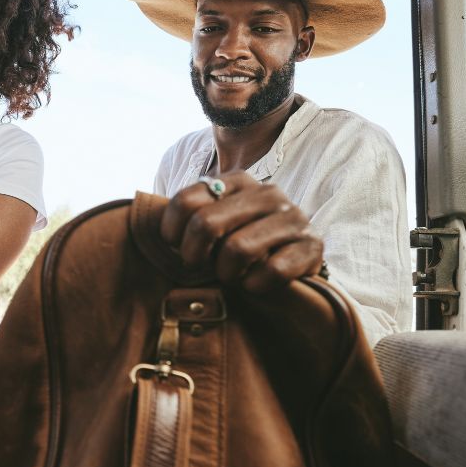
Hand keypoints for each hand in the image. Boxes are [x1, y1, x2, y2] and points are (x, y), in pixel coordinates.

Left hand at [158, 171, 324, 291]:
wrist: (295, 266)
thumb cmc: (245, 246)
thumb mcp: (218, 224)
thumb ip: (191, 217)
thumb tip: (152, 227)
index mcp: (239, 181)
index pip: (186, 201)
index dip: (172, 232)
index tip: (177, 247)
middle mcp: (268, 193)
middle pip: (206, 223)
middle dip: (195, 256)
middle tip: (201, 268)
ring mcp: (293, 218)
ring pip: (237, 249)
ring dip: (227, 274)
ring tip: (233, 277)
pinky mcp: (312, 246)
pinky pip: (272, 271)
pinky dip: (256, 286)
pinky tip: (256, 285)